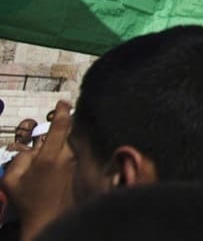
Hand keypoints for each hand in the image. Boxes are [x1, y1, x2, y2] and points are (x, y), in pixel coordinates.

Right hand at [1, 100, 75, 240]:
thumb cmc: (28, 200)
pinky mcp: (74, 168)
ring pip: (63, 143)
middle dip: (51, 131)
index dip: (63, 111)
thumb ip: (20, 158)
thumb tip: (31, 148)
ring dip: (52, 145)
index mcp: (49, 157)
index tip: (63, 101)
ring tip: (37, 163)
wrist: (48, 217)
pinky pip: (64, 153)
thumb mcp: (12, 179)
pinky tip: (43, 168)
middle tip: (37, 142)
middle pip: (61, 133)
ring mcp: (72, 162)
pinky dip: (55, 153)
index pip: (61, 127)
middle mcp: (65, 156)